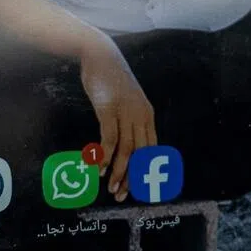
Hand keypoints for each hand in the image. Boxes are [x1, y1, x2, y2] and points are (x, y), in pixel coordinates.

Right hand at [77, 33, 154, 201]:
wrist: (101, 55)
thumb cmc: (111, 80)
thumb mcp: (126, 101)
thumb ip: (128, 120)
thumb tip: (123, 143)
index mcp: (147, 115)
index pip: (151, 149)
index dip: (144, 171)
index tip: (137, 188)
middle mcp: (141, 115)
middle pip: (141, 153)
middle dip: (132, 177)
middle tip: (121, 195)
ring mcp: (126, 111)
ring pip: (127, 148)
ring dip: (118, 170)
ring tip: (110, 187)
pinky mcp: (109, 108)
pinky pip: (110, 136)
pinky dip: (105, 154)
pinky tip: (99, 167)